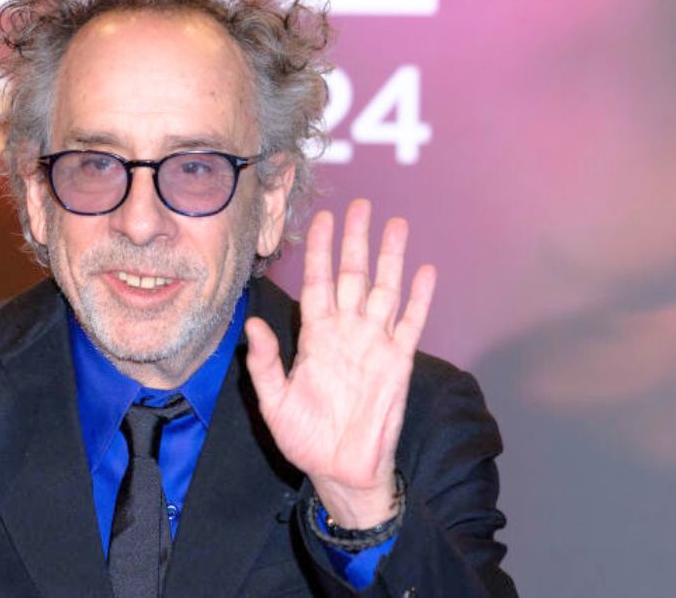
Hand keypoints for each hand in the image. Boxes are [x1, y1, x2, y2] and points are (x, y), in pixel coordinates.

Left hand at [245, 199, 435, 527]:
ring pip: (384, 290)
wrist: (339, 470)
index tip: (323, 219)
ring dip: (391, 258)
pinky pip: (410, 324)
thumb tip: (251, 323)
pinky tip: (424, 271)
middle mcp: (346, 332)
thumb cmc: (304, 438)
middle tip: (361, 205)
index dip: (321, 252)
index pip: (319, 282)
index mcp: (315, 336)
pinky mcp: (397, 362)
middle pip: (353, 275)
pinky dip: (419, 298)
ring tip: (396, 224)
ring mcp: (374, 344)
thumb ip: (264, 362)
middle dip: (356, 240)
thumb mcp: (273, 401)